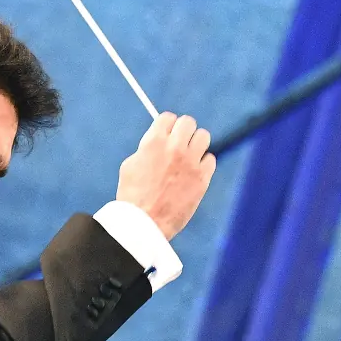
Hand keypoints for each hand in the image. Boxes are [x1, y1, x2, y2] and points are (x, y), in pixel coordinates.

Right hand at [116, 112, 215, 239]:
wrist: (144, 223)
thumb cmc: (132, 196)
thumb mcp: (130, 165)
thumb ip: (146, 149)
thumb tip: (157, 141)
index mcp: (154, 142)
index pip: (167, 117)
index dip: (166, 125)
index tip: (166, 132)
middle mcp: (174, 148)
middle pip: (188, 122)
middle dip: (183, 130)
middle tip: (179, 142)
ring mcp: (191, 162)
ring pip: (204, 136)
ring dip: (196, 143)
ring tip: (188, 156)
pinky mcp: (202, 178)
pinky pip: (210, 159)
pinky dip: (203, 163)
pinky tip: (193, 172)